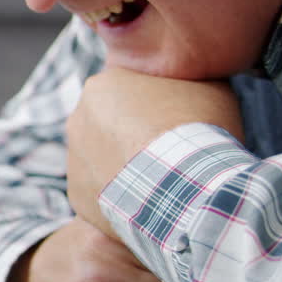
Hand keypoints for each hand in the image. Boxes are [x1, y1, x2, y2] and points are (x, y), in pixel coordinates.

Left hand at [66, 67, 242, 238]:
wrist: (186, 185)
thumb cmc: (197, 129)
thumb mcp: (208, 86)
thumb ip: (184, 79)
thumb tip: (190, 82)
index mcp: (101, 85)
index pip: (125, 91)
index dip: (153, 108)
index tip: (174, 122)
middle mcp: (77, 119)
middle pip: (108, 126)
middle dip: (133, 137)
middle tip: (167, 152)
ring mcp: (73, 159)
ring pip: (101, 160)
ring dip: (125, 167)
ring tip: (161, 180)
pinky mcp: (77, 194)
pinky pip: (98, 194)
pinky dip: (120, 198)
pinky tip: (147, 202)